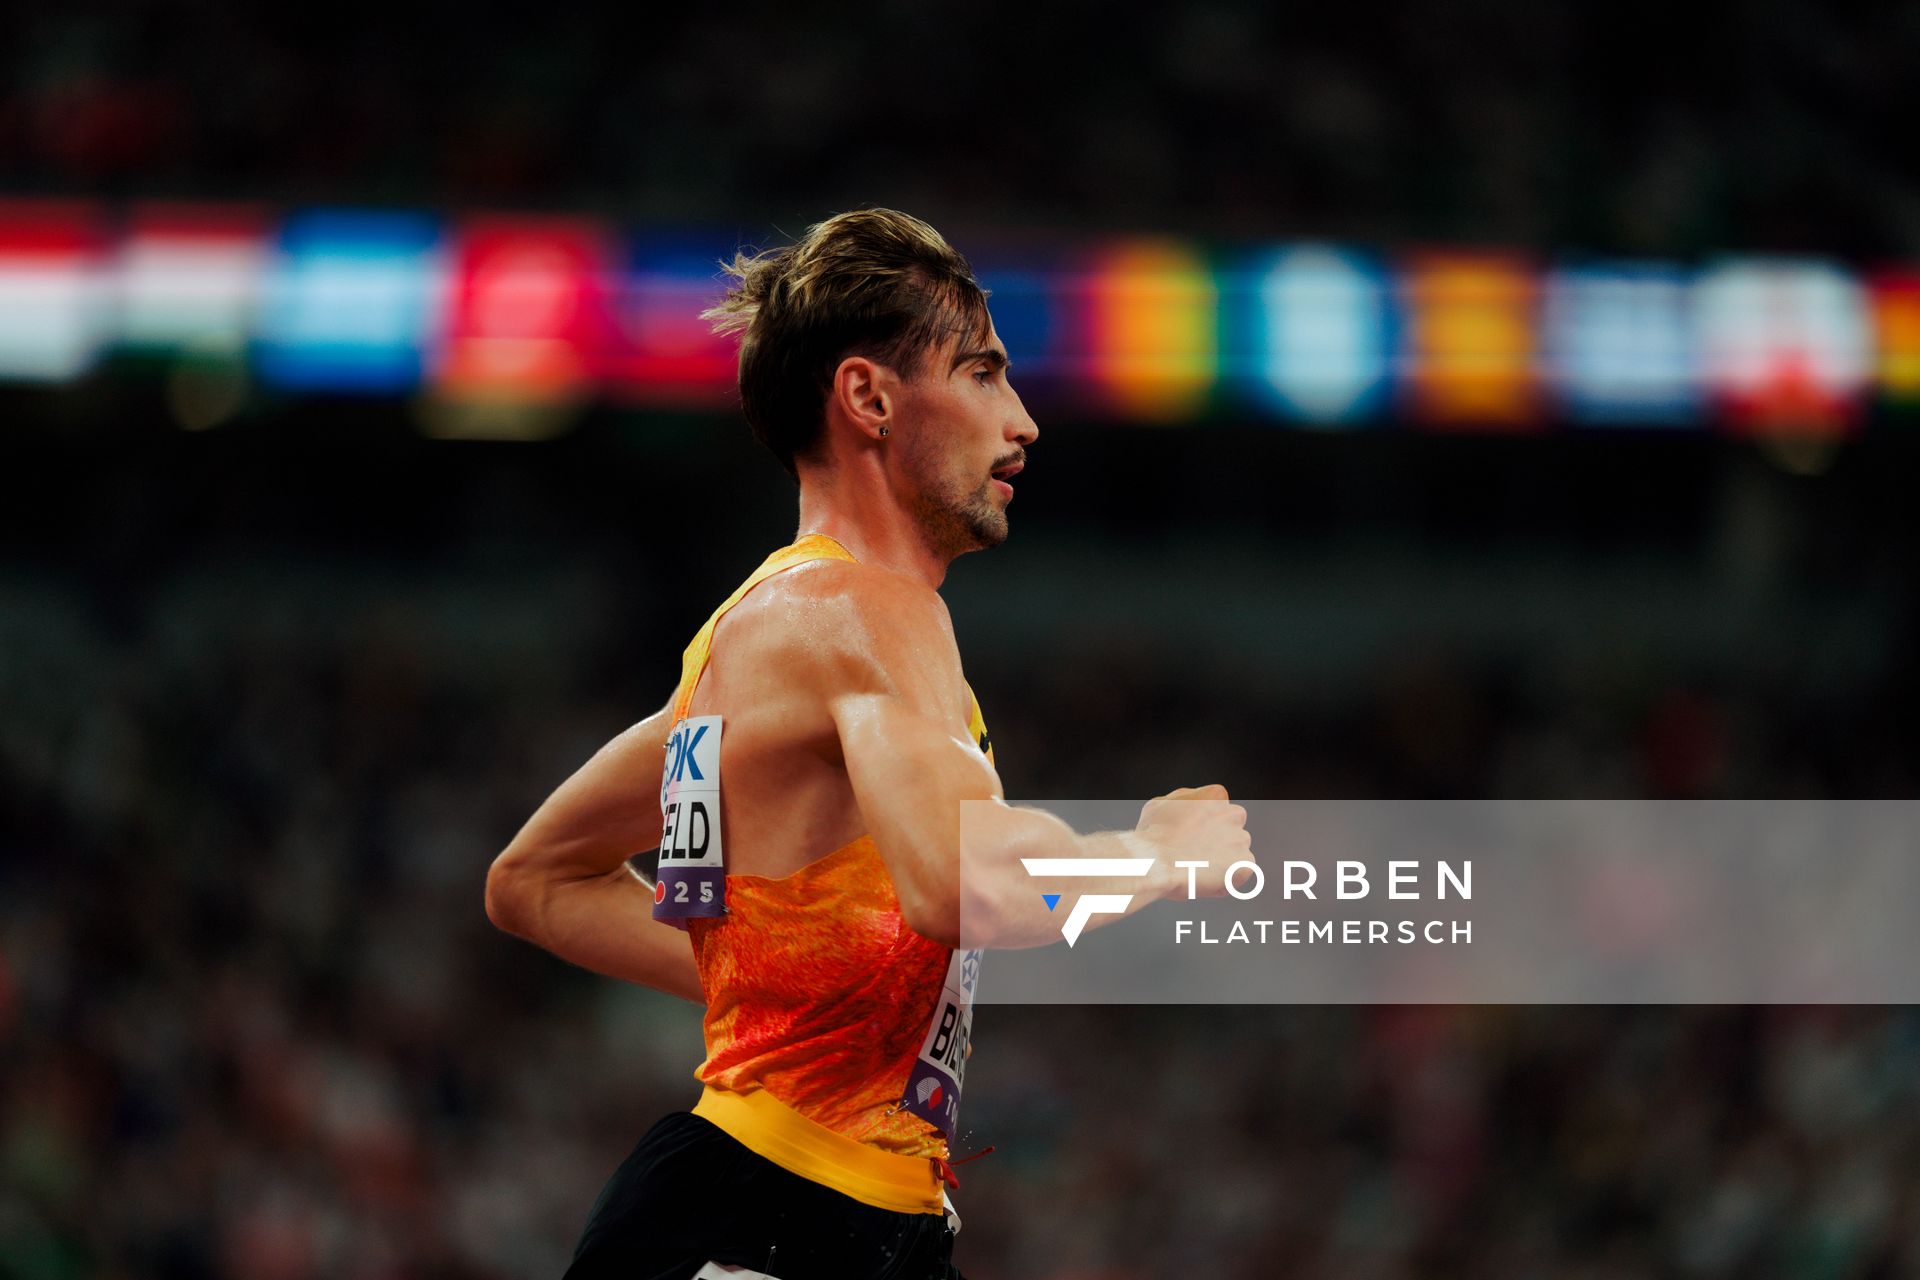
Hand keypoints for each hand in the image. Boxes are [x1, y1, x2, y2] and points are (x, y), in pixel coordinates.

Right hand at [1132, 785, 1254, 899]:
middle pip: (1232, 830)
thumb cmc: (1153, 835)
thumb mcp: (1163, 804)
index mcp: (1216, 795)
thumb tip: (1191, 809)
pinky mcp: (1245, 864)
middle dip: (1219, 841)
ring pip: (1236, 852)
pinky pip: (1238, 874)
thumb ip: (1185, 803)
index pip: (1219, 811)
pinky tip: (1204, 880)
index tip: (1192, 838)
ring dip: (1222, 860)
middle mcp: (1233, 814)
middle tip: (1197, 854)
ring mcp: (1241, 840)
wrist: (1155, 863)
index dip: (1205, 827)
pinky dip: (1226, 879)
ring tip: (1197, 869)